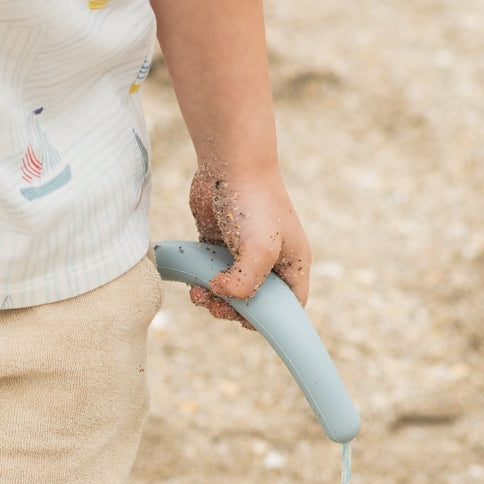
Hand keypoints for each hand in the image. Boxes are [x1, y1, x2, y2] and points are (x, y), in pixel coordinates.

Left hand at [187, 164, 310, 324]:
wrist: (230, 162)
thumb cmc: (255, 203)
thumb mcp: (259, 251)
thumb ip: (244, 284)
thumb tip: (221, 295)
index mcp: (292, 262)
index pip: (291, 303)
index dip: (273, 319)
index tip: (246, 322)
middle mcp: (271, 258)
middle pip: (255, 300)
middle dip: (233, 309)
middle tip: (214, 304)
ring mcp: (243, 250)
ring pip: (229, 288)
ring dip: (213, 297)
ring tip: (198, 294)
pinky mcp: (219, 241)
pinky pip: (210, 270)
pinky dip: (201, 279)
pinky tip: (191, 280)